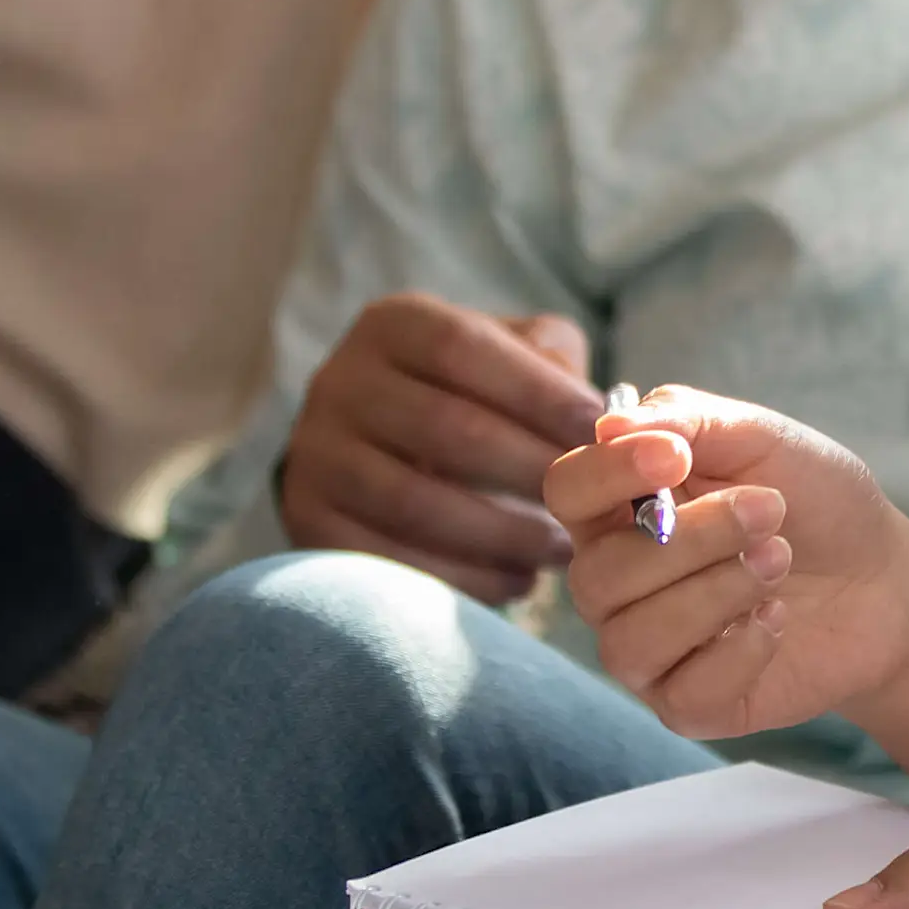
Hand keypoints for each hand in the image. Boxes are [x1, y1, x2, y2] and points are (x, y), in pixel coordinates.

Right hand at [280, 296, 602, 602]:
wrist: (373, 449)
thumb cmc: (471, 395)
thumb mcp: (508, 352)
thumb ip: (552, 360)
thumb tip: (601, 413)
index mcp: (392, 326)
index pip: (462, 347)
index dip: (536, 390)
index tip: (598, 433)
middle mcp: (339, 382)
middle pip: (443, 428)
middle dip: (529, 470)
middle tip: (591, 503)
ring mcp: (313, 456)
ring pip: (415, 502)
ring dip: (502, 534)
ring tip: (562, 550)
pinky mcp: (306, 525)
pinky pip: (389, 561)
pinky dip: (463, 579)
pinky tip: (517, 582)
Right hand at [549, 387, 908, 739]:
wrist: (883, 577)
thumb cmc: (814, 501)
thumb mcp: (761, 438)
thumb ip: (686, 420)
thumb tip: (610, 424)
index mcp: (622, 509)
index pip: (567, 492)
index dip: (609, 474)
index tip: (675, 456)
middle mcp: (618, 584)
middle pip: (597, 575)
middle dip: (693, 538)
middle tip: (770, 509)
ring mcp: (648, 651)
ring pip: (632, 640)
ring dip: (718, 592)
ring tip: (779, 560)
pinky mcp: (689, 704)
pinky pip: (683, 693)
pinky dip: (741, 650)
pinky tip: (777, 618)